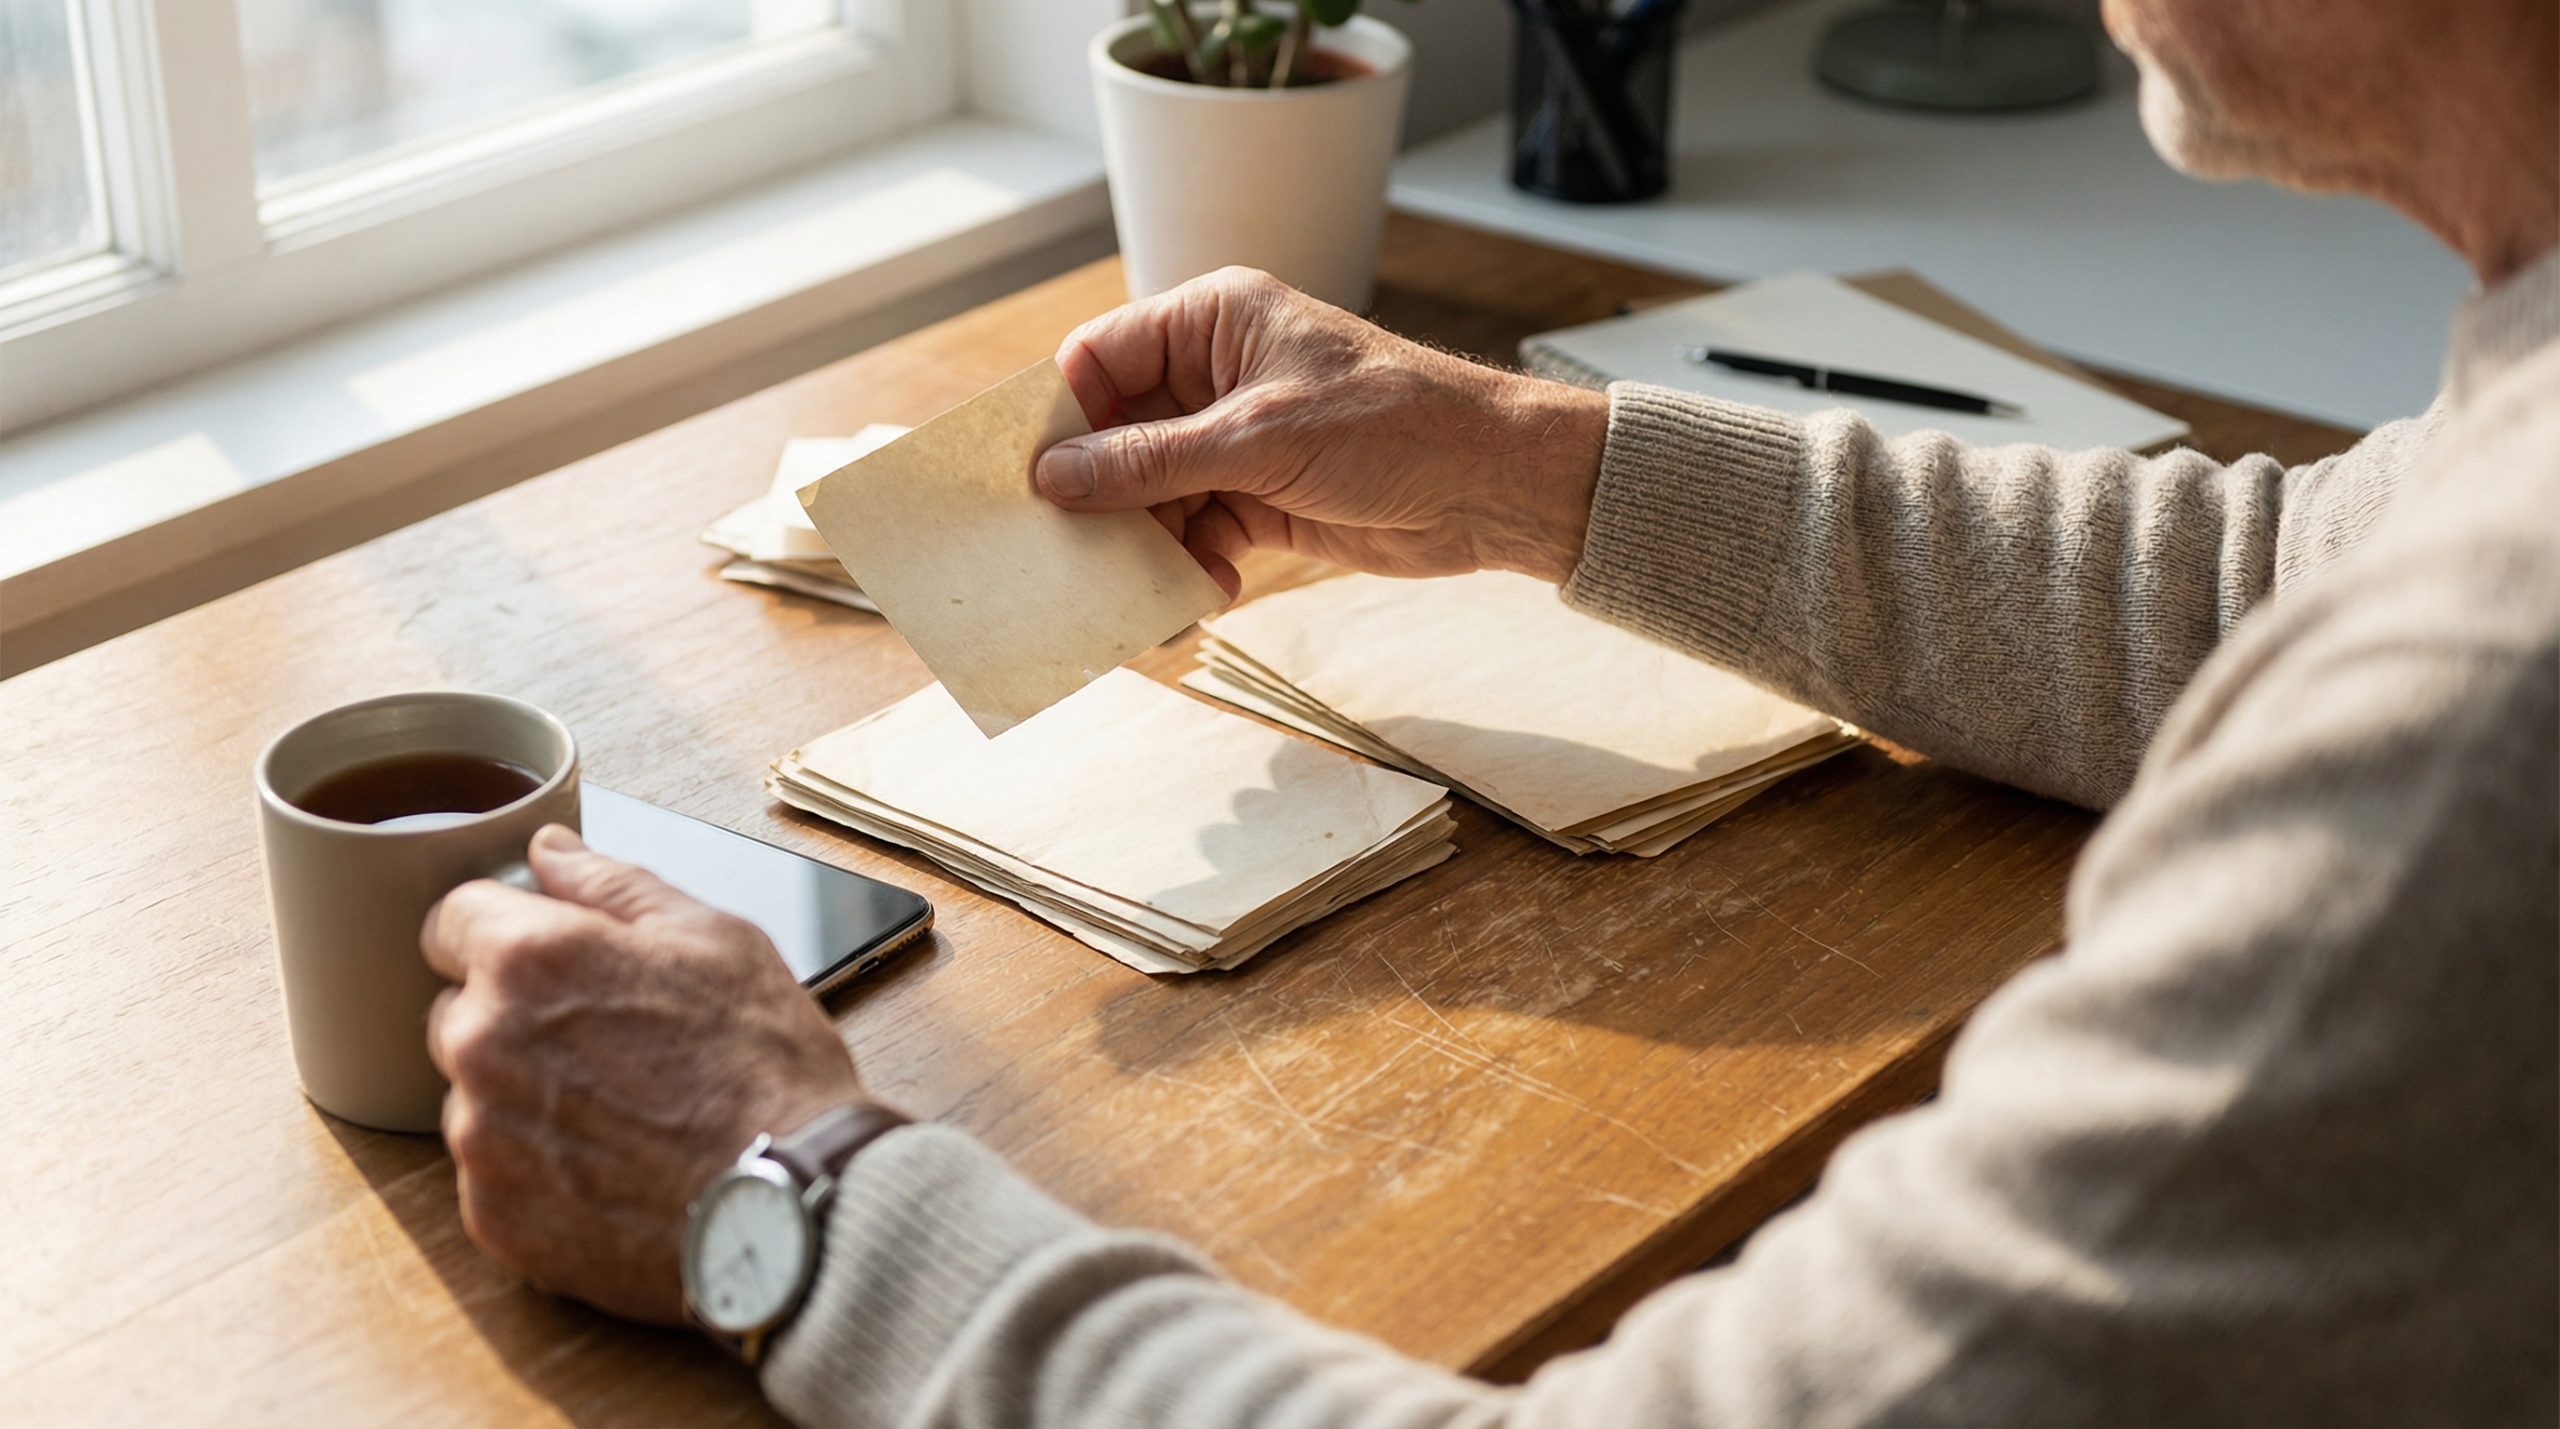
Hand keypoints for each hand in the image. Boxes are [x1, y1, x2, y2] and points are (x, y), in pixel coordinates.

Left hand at [420, 825, 867, 1322]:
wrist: (792, 1198)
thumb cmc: (764, 1062)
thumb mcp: (712, 938)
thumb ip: (612, 884)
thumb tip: (549, 849)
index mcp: (529, 959)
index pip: (451, 918)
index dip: (506, 930)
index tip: (554, 962)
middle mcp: (481, 1043)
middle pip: (457, 1011)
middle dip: (515, 1018)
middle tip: (609, 1044)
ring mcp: (481, 1138)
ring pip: (474, 1097)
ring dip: (524, 1098)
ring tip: (620, 1115)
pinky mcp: (492, 1216)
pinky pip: (493, 1176)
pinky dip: (538, 1172)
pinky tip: (612, 1170)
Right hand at [1035, 267, 1610, 596]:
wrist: (1493, 486)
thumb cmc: (1393, 427)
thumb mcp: (1259, 440)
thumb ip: (1152, 462)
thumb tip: (1055, 478)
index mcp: (1213, 321)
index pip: (1101, 358)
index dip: (1061, 416)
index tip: (1025, 477)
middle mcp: (1215, 375)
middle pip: (1117, 433)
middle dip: (1095, 491)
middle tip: (1062, 546)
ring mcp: (1236, 440)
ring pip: (1151, 492)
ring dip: (1143, 539)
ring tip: (1135, 583)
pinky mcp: (1260, 497)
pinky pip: (1194, 531)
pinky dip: (1190, 563)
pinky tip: (1202, 591)